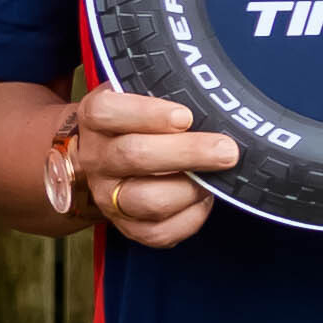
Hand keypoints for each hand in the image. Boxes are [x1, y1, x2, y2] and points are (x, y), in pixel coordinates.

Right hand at [63, 89, 235, 249]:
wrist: (108, 161)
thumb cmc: (137, 122)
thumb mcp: (138, 94)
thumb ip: (162, 89)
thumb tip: (213, 94)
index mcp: (95, 119)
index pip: (106, 112)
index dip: (147, 114)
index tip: (185, 116)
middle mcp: (97, 158)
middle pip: (134, 155)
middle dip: (187, 152)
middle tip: (226, 150)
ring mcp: (108, 196)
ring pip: (148, 200)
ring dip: (191, 189)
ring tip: (216, 177)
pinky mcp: (126, 227)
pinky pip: (159, 233)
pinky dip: (190, 217)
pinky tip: (203, 198)